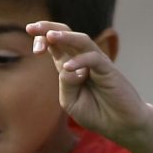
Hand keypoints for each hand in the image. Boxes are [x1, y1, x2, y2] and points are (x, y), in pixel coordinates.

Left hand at [27, 22, 150, 142]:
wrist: (121, 125)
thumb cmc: (97, 113)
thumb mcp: (71, 101)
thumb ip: (66, 84)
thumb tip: (68, 67)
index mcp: (71, 66)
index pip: (55, 45)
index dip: (42, 40)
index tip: (34, 47)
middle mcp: (83, 60)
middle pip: (66, 35)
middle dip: (48, 29)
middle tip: (31, 27)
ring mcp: (97, 63)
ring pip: (81, 41)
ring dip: (65, 36)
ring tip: (50, 36)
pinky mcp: (109, 70)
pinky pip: (93, 59)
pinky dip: (80, 61)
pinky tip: (68, 67)